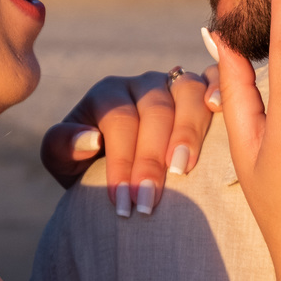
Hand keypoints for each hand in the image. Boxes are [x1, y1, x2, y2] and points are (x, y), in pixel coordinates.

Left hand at [40, 64, 219, 214]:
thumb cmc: (90, 168)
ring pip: (186, 91)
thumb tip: (91, 139)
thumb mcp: (63, 161)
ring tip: (183, 169)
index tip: (124, 202)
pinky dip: (218, 88)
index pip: (119, 120)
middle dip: (151, 158)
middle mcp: (143, 84)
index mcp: (108, 94)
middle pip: (154, 109)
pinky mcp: (201, 89)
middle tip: (150, 200)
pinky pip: (213, 78)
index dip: (122, 161)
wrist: (120, 174)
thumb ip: (62, 146)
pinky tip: (219, 109)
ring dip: (188, 129)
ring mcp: (174, 83)